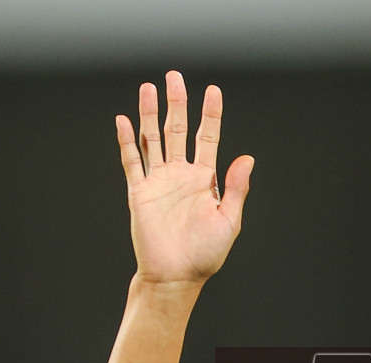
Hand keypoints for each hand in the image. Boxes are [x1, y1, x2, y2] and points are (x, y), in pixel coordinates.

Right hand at [117, 70, 253, 286]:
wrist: (175, 277)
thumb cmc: (205, 255)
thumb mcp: (229, 221)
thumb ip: (235, 188)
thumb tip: (247, 157)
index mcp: (204, 180)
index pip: (207, 138)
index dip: (210, 115)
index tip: (213, 91)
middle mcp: (180, 175)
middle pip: (177, 130)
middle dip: (177, 103)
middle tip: (174, 77)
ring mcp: (158, 182)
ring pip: (152, 139)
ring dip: (150, 114)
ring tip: (148, 88)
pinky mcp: (139, 192)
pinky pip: (131, 161)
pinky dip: (127, 141)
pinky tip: (123, 120)